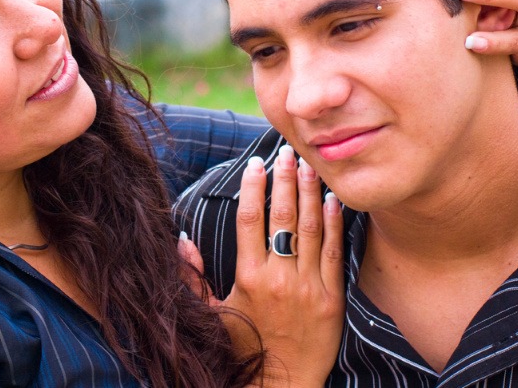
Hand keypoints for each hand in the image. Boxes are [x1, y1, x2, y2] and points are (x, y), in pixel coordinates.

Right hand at [181, 146, 344, 386]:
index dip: (254, 187)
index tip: (256, 164)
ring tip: (310, 167)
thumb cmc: (243, 349)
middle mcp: (279, 278)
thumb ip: (193, 276)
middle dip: (286, 180)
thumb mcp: (210, 313)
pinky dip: (335, 224)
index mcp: (248, 278)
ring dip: (311, 193)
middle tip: (288, 153)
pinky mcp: (332, 299)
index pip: (250, 219)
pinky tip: (333, 201)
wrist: (281, 385)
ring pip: (312, 229)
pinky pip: (335, 253)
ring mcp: (309, 288)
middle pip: (284, 217)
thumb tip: (182, 239)